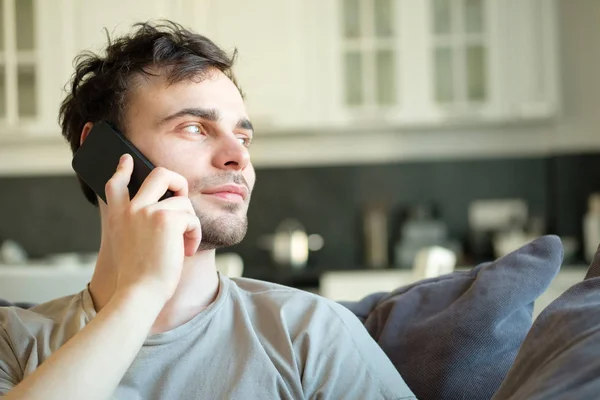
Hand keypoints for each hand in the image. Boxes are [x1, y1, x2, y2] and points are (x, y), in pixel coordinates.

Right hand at [103, 154, 201, 302]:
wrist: (140, 292)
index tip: (127, 160)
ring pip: (183, 201)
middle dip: (178, 180)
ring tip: (183, 245)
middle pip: (159, 174)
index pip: (116, 184)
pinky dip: (194, 235)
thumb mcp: (129, 245)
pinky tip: (187, 251)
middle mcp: (131, 209)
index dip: (123, 169)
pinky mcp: (167, 218)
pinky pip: (191, 218)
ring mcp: (147, 211)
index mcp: (118, 216)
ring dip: (190, 224)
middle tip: (182, 196)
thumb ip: (137, 224)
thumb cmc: (139, 276)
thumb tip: (165, 208)